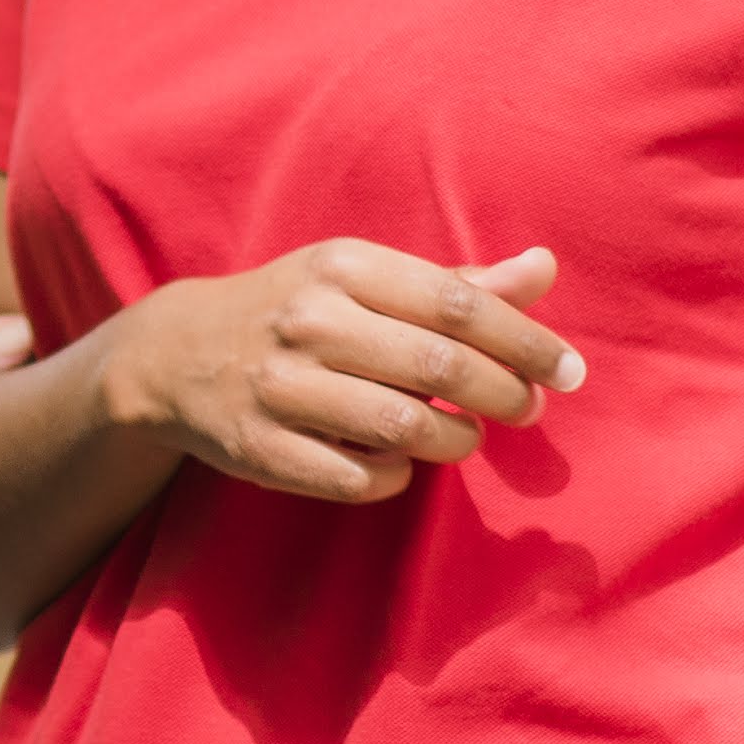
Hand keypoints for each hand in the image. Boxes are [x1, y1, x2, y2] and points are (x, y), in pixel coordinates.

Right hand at [96, 240, 575, 504]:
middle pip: (440, 366)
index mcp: (343, 266)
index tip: (569, 371)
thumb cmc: (297, 310)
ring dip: (456, 439)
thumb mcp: (364, 280)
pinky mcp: (261, 448)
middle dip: (504, 394)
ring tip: (466, 434)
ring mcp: (280, 387)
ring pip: (405, 428)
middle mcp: (309, 321)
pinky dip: (397, 475)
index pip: (459, 304)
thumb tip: (544, 267)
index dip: (526, 342)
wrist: (175, 355)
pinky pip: (360, 477)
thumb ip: (456, 283)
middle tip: (530, 408)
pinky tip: (401, 459)